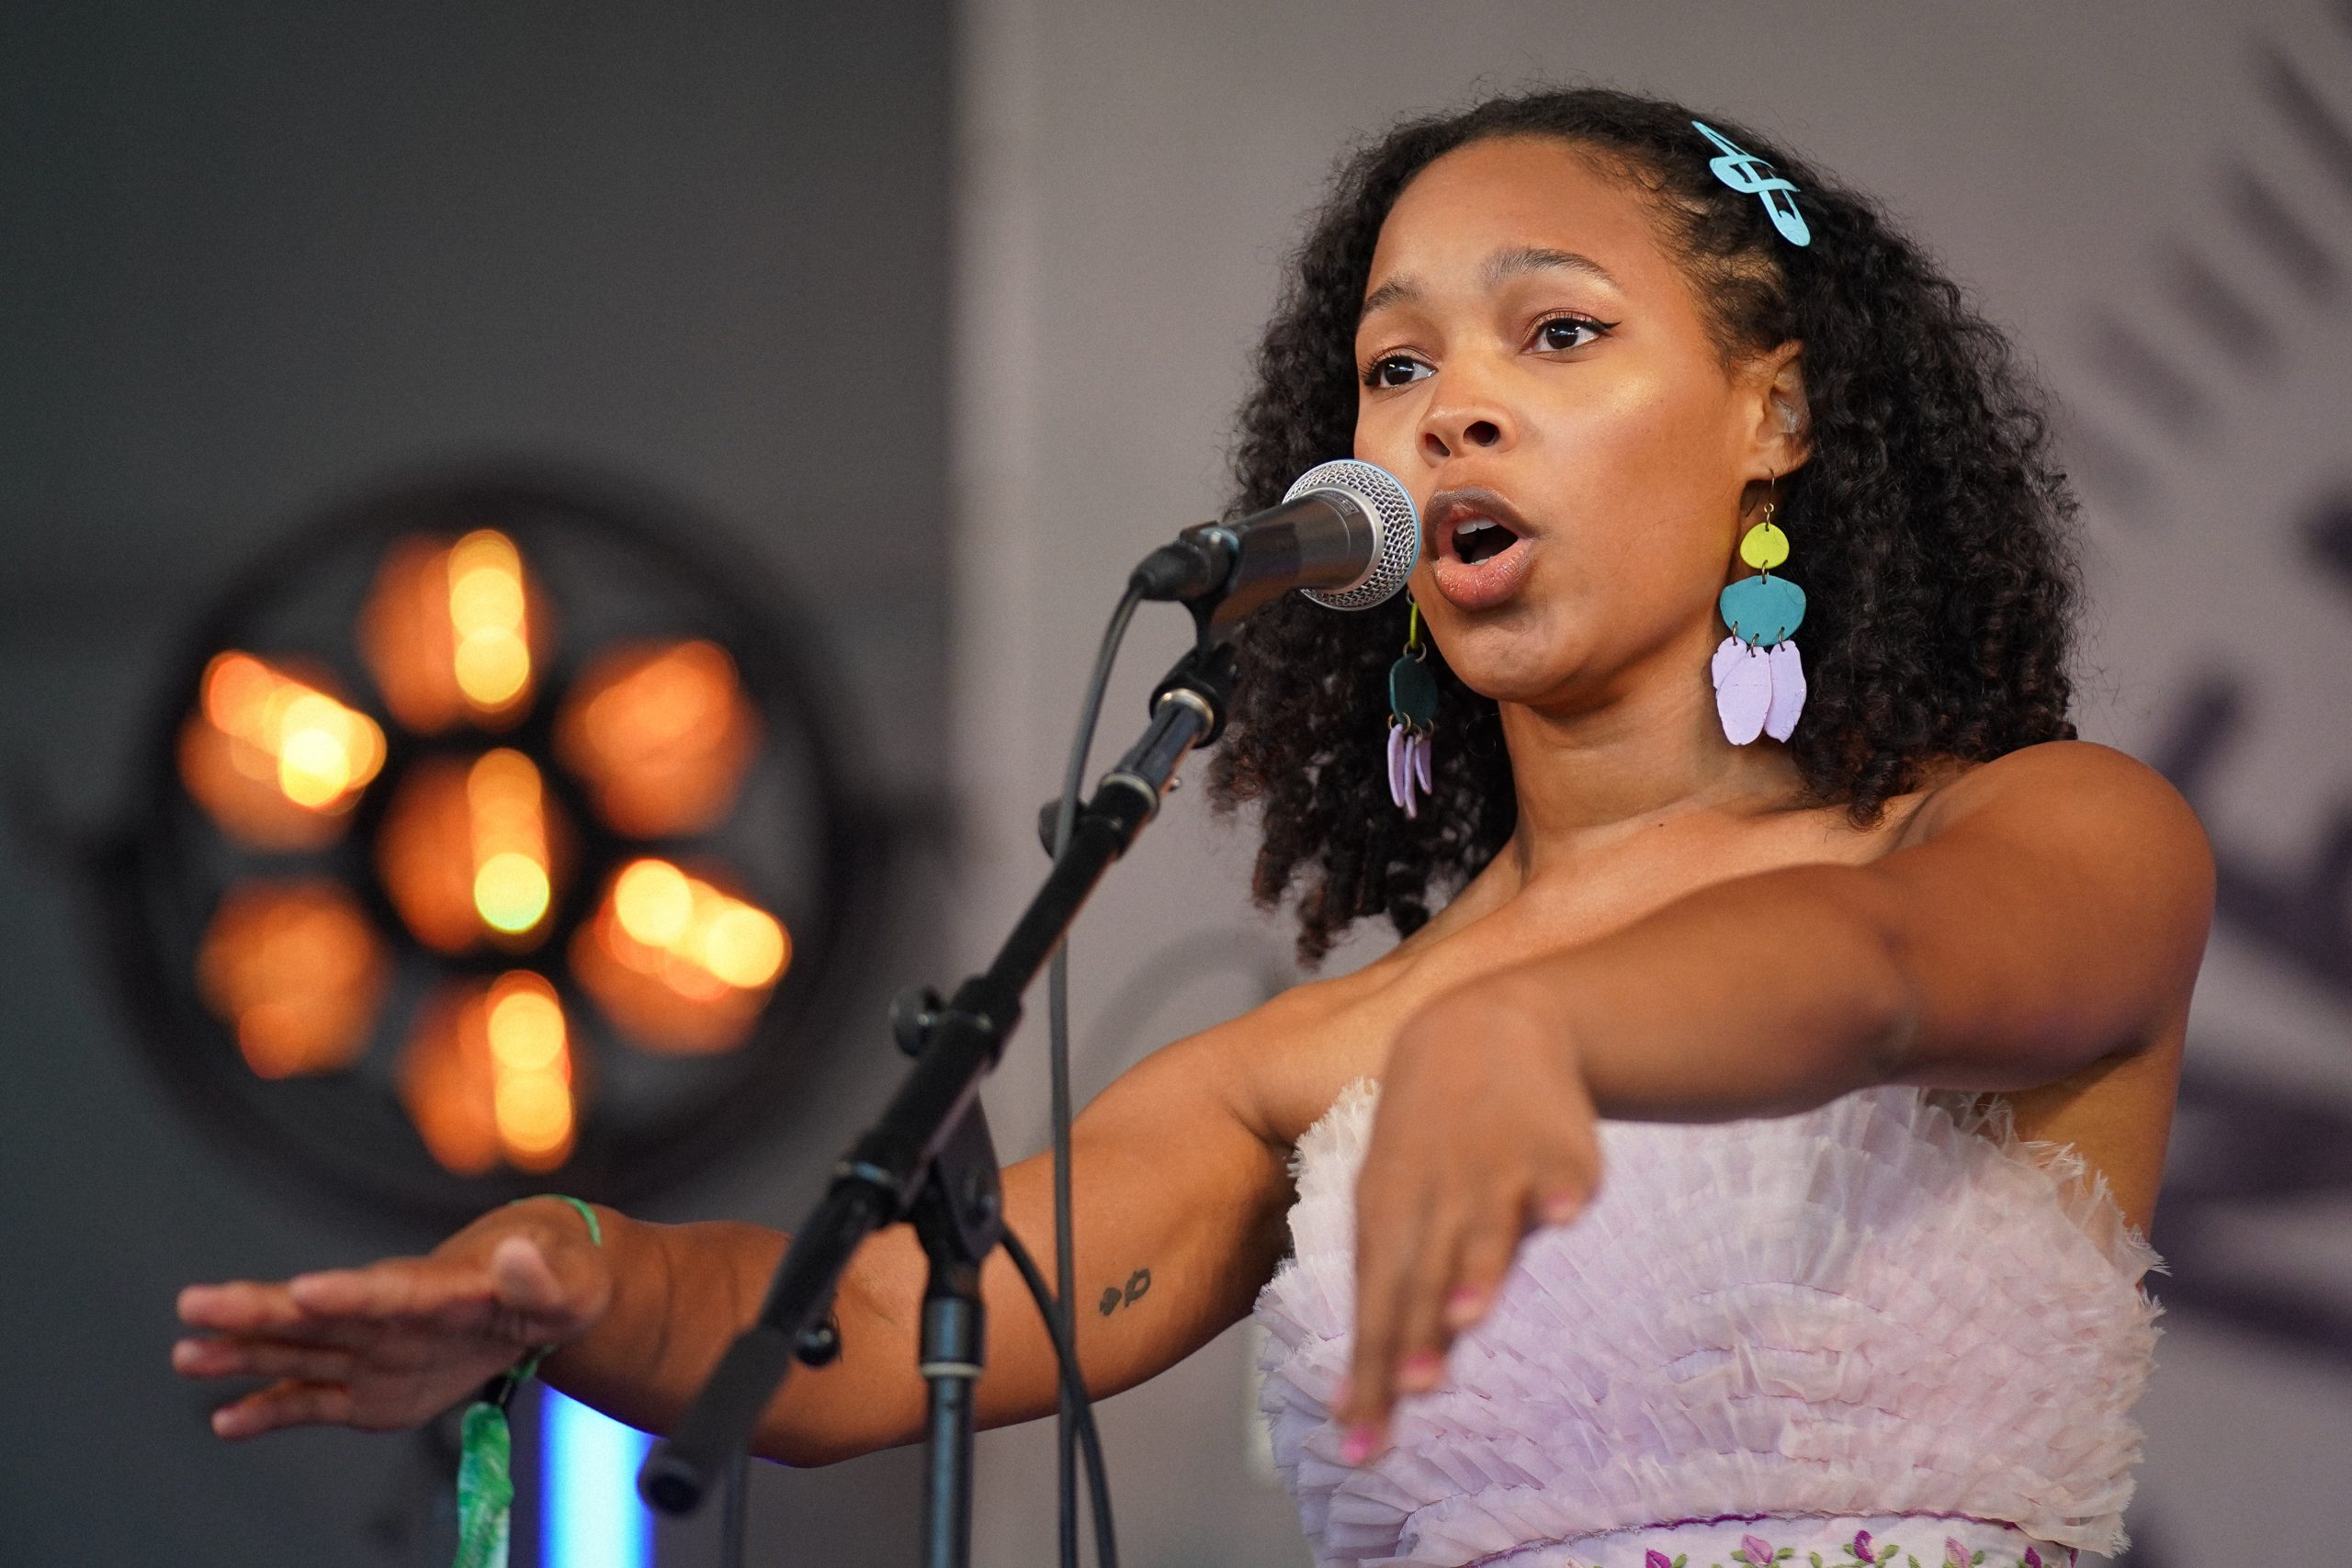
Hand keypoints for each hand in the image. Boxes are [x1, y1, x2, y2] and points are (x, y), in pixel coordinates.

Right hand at [173, 1197, 613, 1439]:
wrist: (541, 1291)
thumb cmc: (561, 1279)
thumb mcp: (569, 1282)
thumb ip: (540, 1276)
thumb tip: (520, 1253)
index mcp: (442, 1288)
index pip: (391, 1290)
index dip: (351, 1292)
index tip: (302, 1290)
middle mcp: (393, 1315)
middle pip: (320, 1313)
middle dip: (260, 1311)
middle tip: (195, 1304)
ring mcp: (376, 1350)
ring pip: (303, 1353)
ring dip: (246, 1355)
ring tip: (186, 1353)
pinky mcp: (371, 1388)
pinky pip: (315, 1402)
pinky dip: (273, 1413)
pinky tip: (225, 1421)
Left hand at [1337, 974, 1602, 1460]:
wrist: (1483, 1025)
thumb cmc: (1427, 1145)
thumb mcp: (1390, 1209)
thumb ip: (1385, 1303)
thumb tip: (1355, 1407)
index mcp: (1387, 1212)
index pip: (1373, 1304)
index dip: (1369, 1369)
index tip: (1361, 1441)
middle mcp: (1436, 1194)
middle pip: (1424, 1275)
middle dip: (1417, 1331)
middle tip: (1412, 1387)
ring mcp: (1496, 1165)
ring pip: (1486, 1224)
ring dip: (1477, 1268)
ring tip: (1467, 1313)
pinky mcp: (1557, 1146)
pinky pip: (1560, 1173)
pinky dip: (1558, 1193)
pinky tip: (1561, 1220)